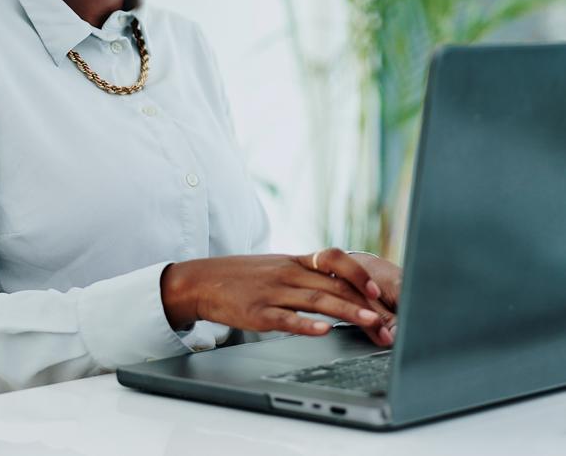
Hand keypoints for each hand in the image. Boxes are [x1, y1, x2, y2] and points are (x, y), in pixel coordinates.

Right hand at [161, 248, 395, 346]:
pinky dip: (305, 325)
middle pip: (333, 285)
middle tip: (389, 322)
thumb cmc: (242, 276)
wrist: (202, 280)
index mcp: (294, 262)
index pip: (335, 262)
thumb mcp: (276, 267)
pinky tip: (322, 331)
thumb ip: (305, 275)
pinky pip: (285, 319)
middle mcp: (287, 274)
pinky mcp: (257, 312)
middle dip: (365, 304)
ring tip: (370, 322)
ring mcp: (272, 292)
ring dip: (347, 311)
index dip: (360, 275)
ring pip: (316, 300)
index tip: (380, 291)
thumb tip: (338, 287)